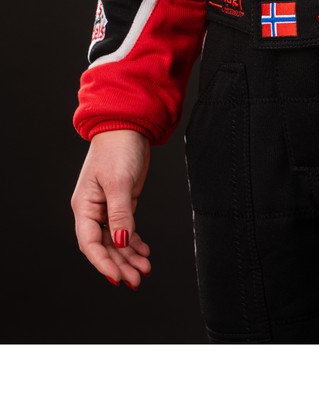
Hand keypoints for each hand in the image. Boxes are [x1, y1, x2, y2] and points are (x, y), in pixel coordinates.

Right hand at [71, 130, 151, 286]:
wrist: (128, 127)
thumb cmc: (118, 148)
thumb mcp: (119, 182)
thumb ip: (120, 214)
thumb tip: (121, 242)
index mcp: (85, 206)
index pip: (90, 243)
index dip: (103, 262)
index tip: (117, 277)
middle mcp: (94, 210)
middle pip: (105, 246)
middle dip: (119, 264)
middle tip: (135, 280)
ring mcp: (108, 208)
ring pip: (117, 241)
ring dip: (129, 257)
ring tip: (144, 270)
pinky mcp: (122, 203)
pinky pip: (126, 230)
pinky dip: (135, 243)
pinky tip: (144, 253)